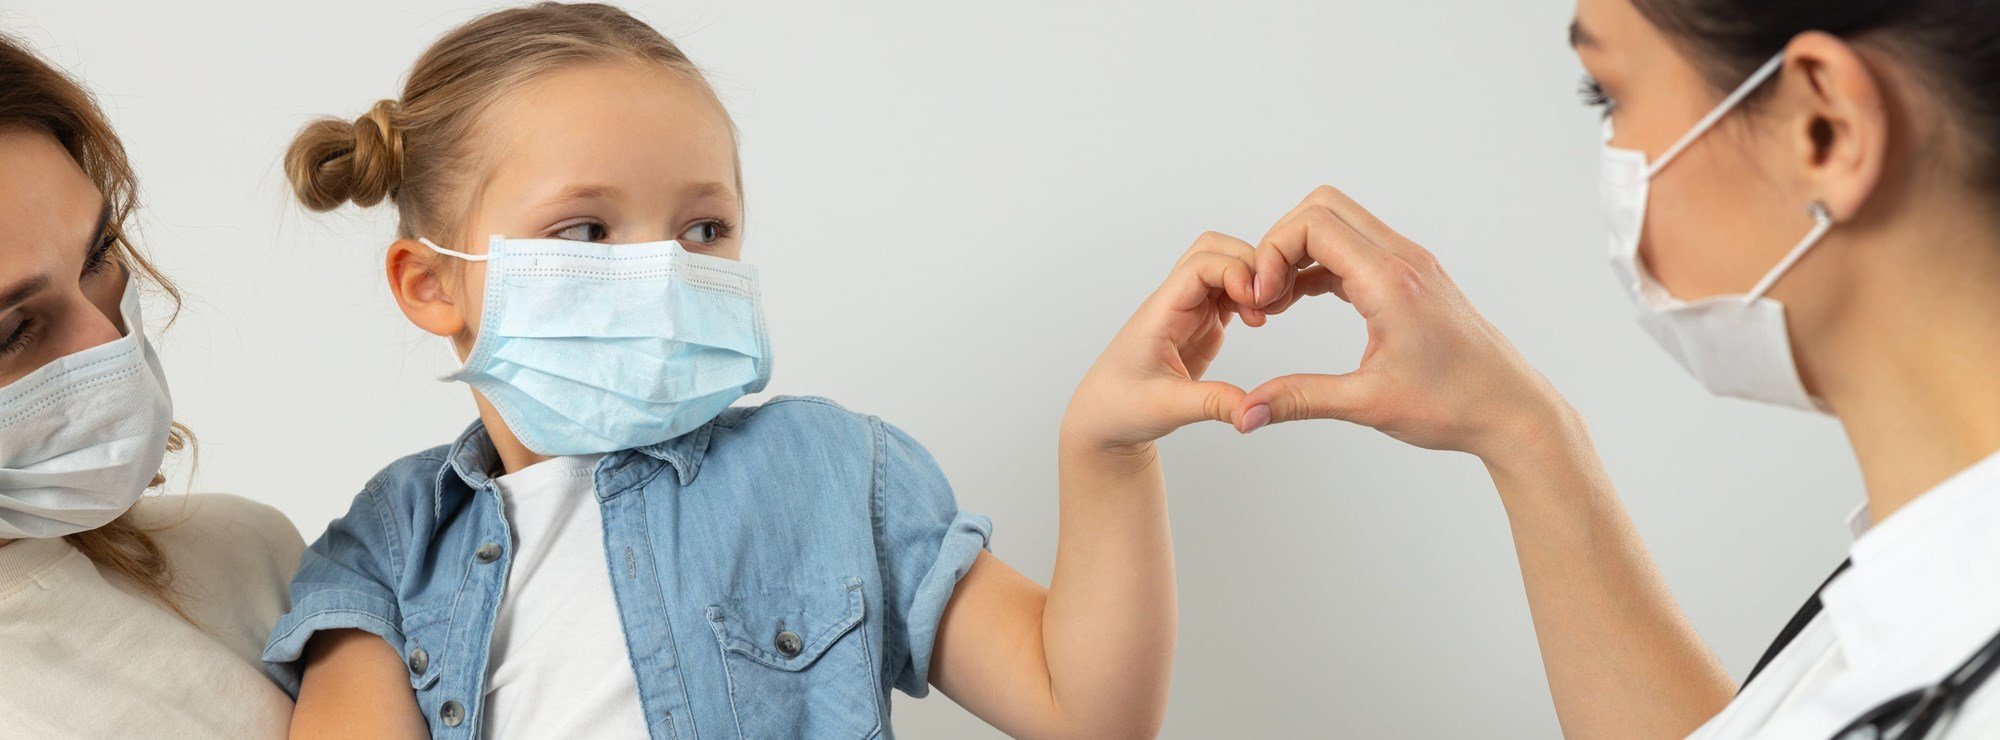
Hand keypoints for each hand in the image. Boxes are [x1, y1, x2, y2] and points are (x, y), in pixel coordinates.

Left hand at [1062, 232, 1266, 454]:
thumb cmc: (1120, 406)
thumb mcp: (1168, 408)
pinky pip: (1229, 294)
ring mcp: (1189, 312)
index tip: (1255, 300)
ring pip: (1225, 268)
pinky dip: (1249, 297)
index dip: (1233, 271)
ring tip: (1266, 315)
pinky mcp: (1201, 325)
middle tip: (1269, 302)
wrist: (1104, 418)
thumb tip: (1255, 410)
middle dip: (1249, 265)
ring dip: (1252, 281)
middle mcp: (1175, 303)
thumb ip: (1214, 404)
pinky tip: (1259, 320)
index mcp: (1161, 313)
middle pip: (1215, 251)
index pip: (1199, 265)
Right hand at [1236, 186, 1573, 460]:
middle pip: (1322, 207)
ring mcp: (1411, 264)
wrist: (1512, 410)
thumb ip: (1299, 399)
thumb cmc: (1455, 405)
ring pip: (1339, 222)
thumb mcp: (1368, 404)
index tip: (1260, 297)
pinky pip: (1355, 247)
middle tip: (1265, 292)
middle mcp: (1403, 260)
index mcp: (1391, 282)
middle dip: (1280, 242)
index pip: (1313, 225)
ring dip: (1300, 251)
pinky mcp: (1412, 277)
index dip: (1271, 252)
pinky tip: (1302, 299)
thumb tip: (1246, 413)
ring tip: (1278, 300)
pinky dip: (1321, 264)